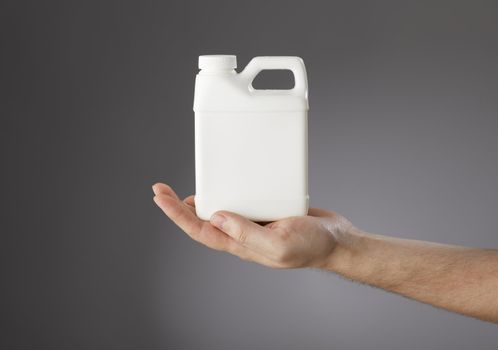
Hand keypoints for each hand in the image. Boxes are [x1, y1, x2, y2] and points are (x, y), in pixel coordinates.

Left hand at [152, 183, 355, 268]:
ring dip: (200, 200)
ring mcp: (253, 224)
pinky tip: (227, 182)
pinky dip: (227, 191)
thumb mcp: (279, 244)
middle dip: (179, 207)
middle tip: (162, 189)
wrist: (335, 240)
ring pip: (219, 212)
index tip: (161, 197)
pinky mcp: (264, 212)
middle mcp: (242, 235)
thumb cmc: (312, 246)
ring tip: (185, 189)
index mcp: (242, 245)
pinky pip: (240, 201)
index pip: (200, 231)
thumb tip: (217, 218)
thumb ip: (247, 234)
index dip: (177, 215)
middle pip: (203, 221)